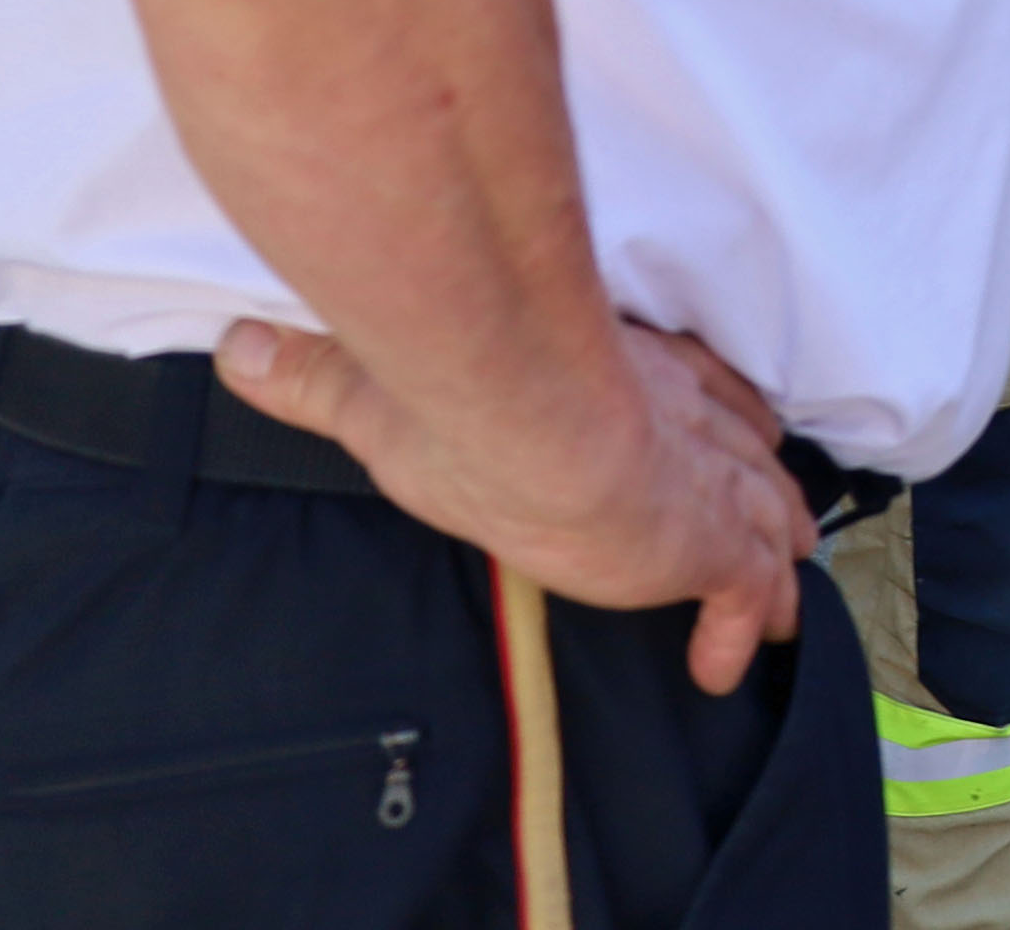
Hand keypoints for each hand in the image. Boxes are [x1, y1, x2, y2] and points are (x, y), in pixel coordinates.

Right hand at [219, 312, 813, 695]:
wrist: (523, 420)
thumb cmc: (457, 393)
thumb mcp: (376, 384)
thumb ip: (313, 370)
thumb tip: (237, 349)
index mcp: (615, 367)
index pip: (685, 381)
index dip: (704, 409)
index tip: (710, 430)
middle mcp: (675, 412)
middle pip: (744, 444)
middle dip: (754, 481)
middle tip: (762, 517)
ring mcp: (702, 478)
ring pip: (766, 512)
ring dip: (768, 551)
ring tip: (772, 593)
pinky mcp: (710, 543)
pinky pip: (751, 592)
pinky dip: (746, 627)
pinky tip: (727, 661)